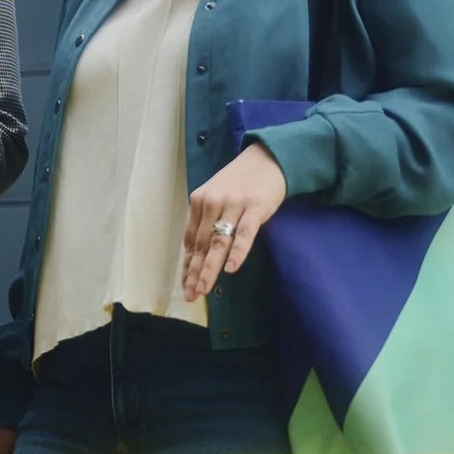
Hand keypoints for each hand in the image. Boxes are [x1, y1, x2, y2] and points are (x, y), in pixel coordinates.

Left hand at [182, 143, 287, 302]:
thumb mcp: (217, 196)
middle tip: (192, 294)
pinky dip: (237, 252)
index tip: (185, 285)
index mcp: (199, 202)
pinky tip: (232, 268)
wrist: (268, 159)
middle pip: (202, 244)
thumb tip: (198, 253)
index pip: (190, 239)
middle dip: (195, 272)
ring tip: (204, 288)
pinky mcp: (255, 207)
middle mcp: (212, 203)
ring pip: (218, 242)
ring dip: (210, 267)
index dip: (188, 264)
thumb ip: (207, 220)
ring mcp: (233, 205)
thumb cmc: (241, 182)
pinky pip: (244, 234)